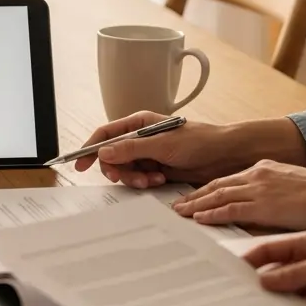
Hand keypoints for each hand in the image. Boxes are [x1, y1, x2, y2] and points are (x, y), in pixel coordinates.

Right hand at [72, 111, 225, 187]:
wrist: (225, 156)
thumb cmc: (200, 141)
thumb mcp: (162, 144)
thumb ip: (131, 148)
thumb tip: (104, 151)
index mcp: (139, 123)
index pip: (106, 133)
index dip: (90, 148)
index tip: (80, 164)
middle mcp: (141, 138)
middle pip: (112, 156)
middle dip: (117, 169)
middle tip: (125, 177)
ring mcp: (148, 155)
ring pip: (125, 170)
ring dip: (134, 178)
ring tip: (151, 179)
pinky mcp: (157, 169)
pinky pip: (139, 179)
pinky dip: (145, 183)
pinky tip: (160, 180)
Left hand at [172, 160, 305, 233]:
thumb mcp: (294, 190)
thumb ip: (273, 198)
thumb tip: (262, 212)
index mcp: (265, 169)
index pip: (228, 180)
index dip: (207, 189)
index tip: (193, 197)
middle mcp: (258, 174)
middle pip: (216, 185)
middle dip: (194, 196)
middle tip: (176, 206)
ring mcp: (259, 188)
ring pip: (217, 195)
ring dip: (195, 205)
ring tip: (179, 213)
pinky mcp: (264, 204)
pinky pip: (230, 208)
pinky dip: (211, 213)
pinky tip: (198, 218)